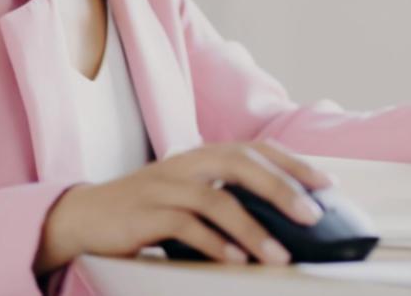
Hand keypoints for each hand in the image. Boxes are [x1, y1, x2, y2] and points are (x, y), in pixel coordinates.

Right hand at [33, 139, 332, 274]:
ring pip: (218, 200)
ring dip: (253, 229)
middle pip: (243, 165)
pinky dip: (213, 244)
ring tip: (279, 256)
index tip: (328, 185)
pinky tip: (234, 261)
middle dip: (283, 189)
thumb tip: (280, 218)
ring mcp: (165, 186)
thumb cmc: (146, 208)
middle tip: (313, 216)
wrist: (83, 215)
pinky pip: (184, 227)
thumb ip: (227, 197)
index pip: (258, 150)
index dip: (294, 164)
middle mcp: (187, 163)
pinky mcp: (144, 214)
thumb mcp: (190, 194)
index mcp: (203, 154)